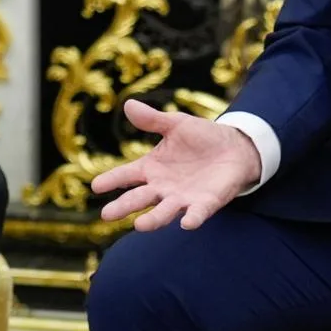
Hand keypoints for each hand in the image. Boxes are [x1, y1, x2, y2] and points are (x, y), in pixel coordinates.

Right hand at [90, 101, 260, 231]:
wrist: (235, 148)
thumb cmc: (201, 138)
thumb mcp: (176, 124)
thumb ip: (153, 119)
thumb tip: (128, 104)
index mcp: (151, 168)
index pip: (126, 175)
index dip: (112, 180)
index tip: (96, 186)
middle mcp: (162, 187)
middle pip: (139, 198)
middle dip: (123, 206)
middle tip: (106, 215)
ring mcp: (182, 198)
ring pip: (164, 211)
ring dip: (153, 219)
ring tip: (139, 225)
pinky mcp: (205, 203)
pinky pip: (197, 213)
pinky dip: (192, 218)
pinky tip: (186, 223)